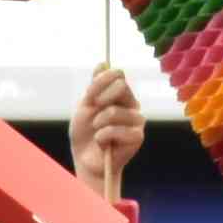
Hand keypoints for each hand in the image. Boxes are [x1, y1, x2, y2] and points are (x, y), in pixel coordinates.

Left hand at [70, 63, 144, 199]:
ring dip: (99, 123)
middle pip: (121, 86)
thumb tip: (102, 62)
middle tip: (94, 115)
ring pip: (115, 111)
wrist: (86, 159)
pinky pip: (116, 130)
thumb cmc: (86, 133)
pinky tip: (103, 143)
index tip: (89, 96)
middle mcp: (132, 105)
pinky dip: (102, 137)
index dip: (101, 81)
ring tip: (98, 132)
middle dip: (100, 100)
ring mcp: (137, 121)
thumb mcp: (86, 105)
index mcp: (121, 95)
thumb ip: (95, 85)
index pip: (118, 75)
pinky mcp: (137, 137)